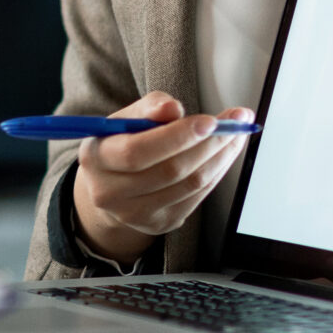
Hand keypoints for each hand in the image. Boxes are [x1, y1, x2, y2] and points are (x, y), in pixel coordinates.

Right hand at [71, 92, 253, 264]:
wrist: (111, 186)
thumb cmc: (121, 143)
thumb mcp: (125, 119)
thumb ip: (149, 108)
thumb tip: (172, 108)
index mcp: (96, 159)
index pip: (137, 151)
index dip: (177, 136)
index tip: (210, 121)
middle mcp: (110, 193)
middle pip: (169, 170)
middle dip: (209, 144)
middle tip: (235, 122)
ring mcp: (136, 214)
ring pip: (189, 185)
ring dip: (220, 157)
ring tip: (235, 135)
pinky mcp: (160, 224)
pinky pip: (197, 197)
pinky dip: (216, 173)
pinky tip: (224, 155)